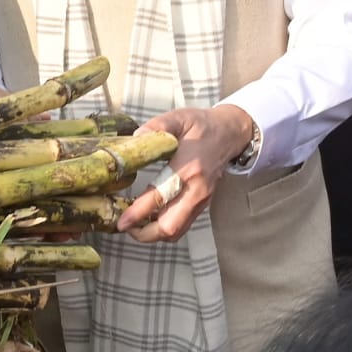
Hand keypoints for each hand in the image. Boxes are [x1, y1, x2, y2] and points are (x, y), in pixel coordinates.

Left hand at [117, 105, 253, 242]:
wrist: (230, 133)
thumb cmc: (201, 126)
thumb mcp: (177, 118)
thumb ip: (155, 127)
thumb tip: (133, 140)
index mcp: (188, 167)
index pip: (160, 197)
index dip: (138, 213)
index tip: (121, 221)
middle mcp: (196, 189)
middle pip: (170, 226)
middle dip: (144, 233)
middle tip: (124, 226)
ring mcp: (201, 199)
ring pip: (176, 231)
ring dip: (153, 233)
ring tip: (133, 224)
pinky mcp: (202, 204)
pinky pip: (182, 225)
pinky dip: (163, 228)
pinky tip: (148, 218)